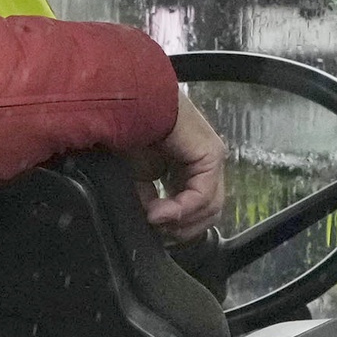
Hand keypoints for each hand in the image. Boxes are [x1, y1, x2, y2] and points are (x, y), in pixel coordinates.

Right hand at [137, 94, 227, 242]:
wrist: (126, 106)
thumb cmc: (127, 132)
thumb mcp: (136, 179)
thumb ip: (151, 203)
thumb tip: (157, 224)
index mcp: (188, 168)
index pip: (196, 211)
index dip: (175, 229)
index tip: (151, 230)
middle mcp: (204, 164)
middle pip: (207, 213)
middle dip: (180, 230)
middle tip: (155, 230)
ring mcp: (211, 158)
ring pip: (209, 209)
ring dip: (180, 222)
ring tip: (154, 219)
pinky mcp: (211, 154)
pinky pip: (203, 195)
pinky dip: (182, 209)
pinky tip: (160, 211)